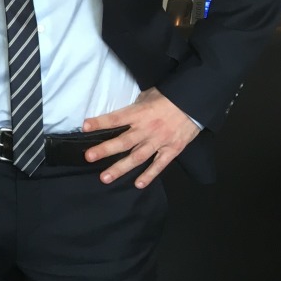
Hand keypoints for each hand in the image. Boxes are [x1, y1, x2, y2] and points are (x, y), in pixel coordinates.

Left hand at [82, 87, 199, 187]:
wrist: (196, 103)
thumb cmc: (170, 97)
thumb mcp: (148, 95)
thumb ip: (134, 107)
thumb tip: (120, 115)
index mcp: (140, 113)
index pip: (116, 118)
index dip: (100, 122)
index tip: (85, 127)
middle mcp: (148, 129)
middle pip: (123, 141)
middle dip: (105, 150)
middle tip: (89, 157)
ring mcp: (160, 141)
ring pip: (137, 157)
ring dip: (120, 168)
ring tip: (105, 177)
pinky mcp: (172, 150)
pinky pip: (159, 165)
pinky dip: (149, 175)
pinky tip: (138, 184)